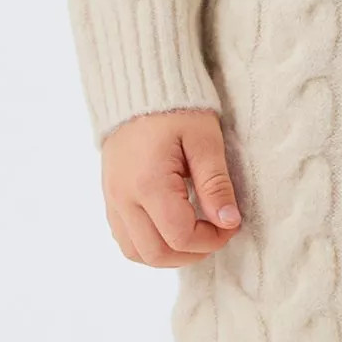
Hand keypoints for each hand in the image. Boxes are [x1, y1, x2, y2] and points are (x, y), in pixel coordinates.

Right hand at [100, 109, 244, 266]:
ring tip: (195, 234)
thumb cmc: (176, 108)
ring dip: (170, 254)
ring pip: (137, 253)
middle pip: (157, 254)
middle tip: (216, 233)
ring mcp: (112, 200)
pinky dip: (150, 244)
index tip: (231, 224)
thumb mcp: (205, 140)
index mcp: (149, 183)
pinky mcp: (110, 198)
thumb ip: (216, 184)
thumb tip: (229, 222)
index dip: (212, 239)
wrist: (138, 86)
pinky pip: (125, 239)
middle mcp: (124, 198)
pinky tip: (171, 228)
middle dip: (193, 253)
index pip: (181, 237)